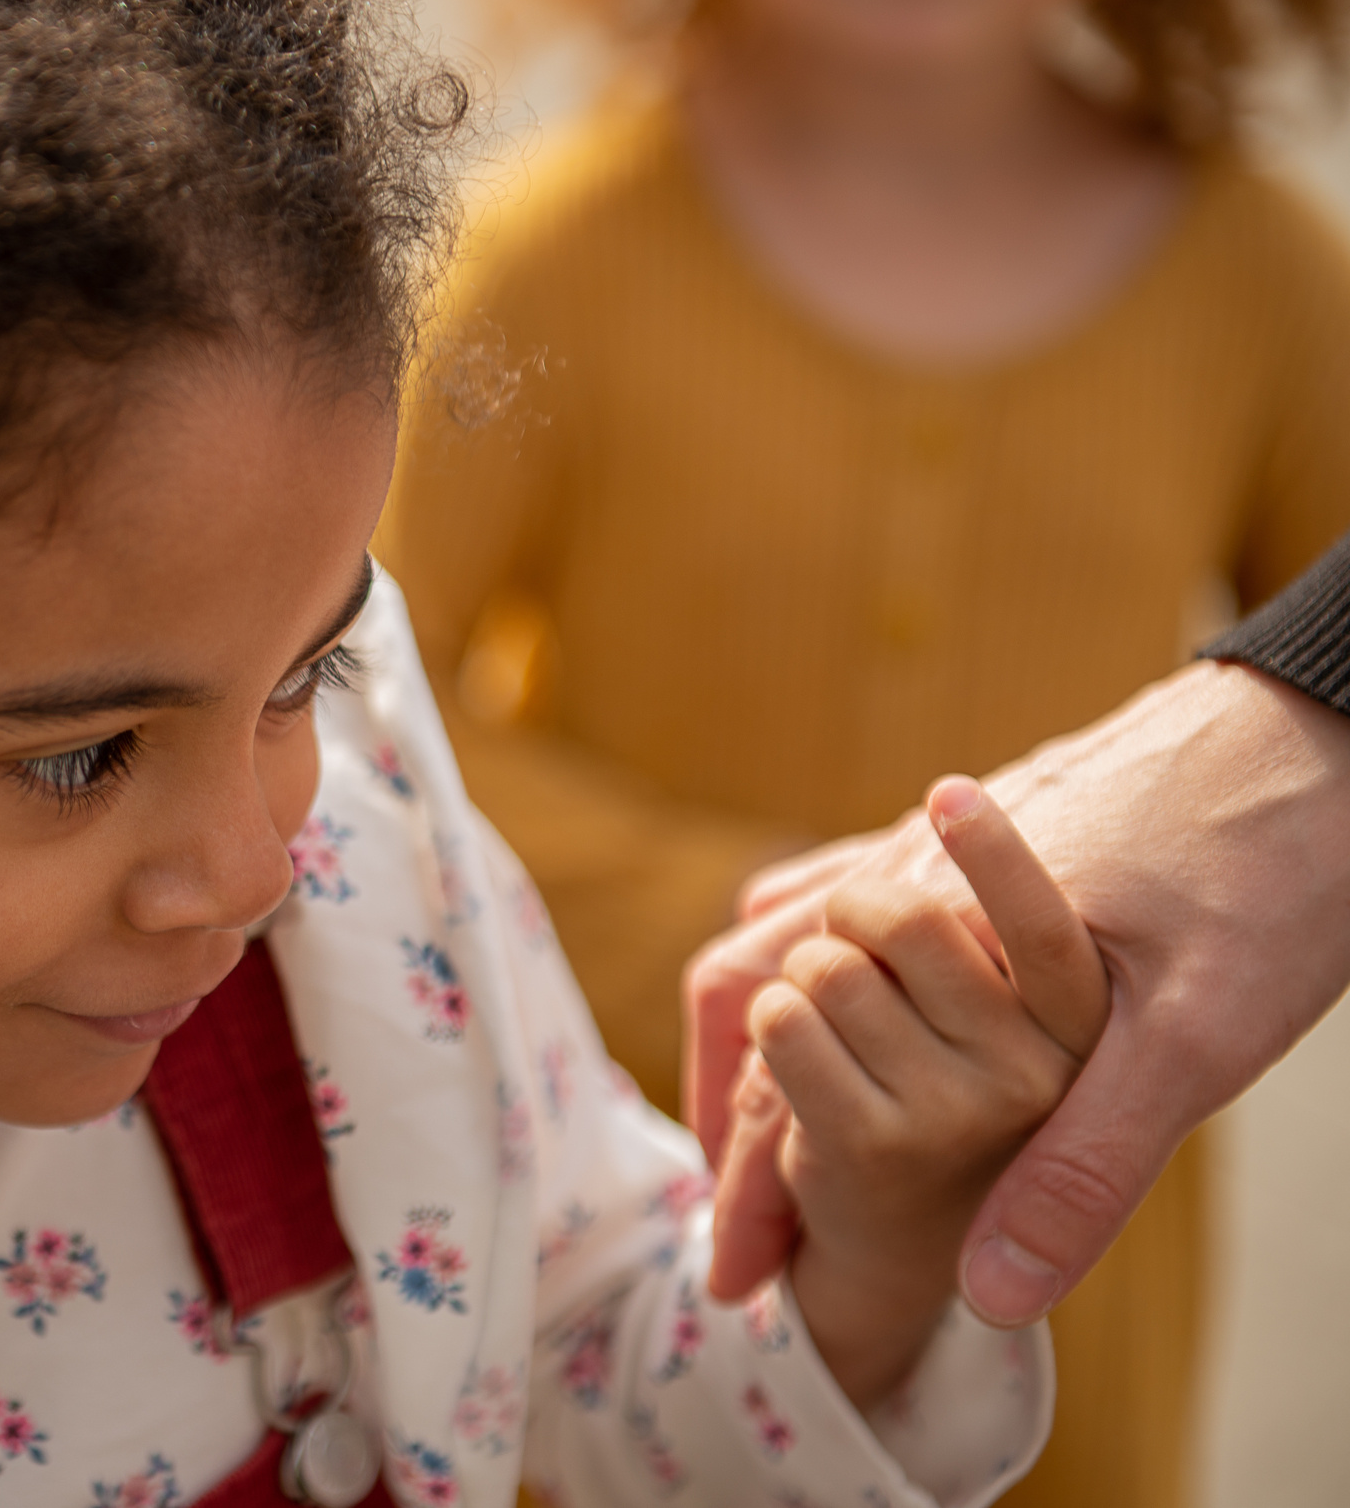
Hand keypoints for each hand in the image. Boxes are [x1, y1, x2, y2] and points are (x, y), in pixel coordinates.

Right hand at [689, 660, 1349, 1323]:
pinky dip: (801, 949)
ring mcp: (928, 832)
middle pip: (747, 983)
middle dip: (731, 1110)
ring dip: (754, 1028)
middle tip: (738, 1221)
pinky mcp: (971, 814)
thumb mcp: (1195, 1044)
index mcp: (924, 925)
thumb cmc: (1270, 871)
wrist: (1316, 728)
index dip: (755, 1185)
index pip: (781, 1062)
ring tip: (757, 1120)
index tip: (738, 1279)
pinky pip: (837, 879)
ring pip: (784, 929)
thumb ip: (1084, 1168)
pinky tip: (816, 978)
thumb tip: (996, 1295)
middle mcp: (899, 862)